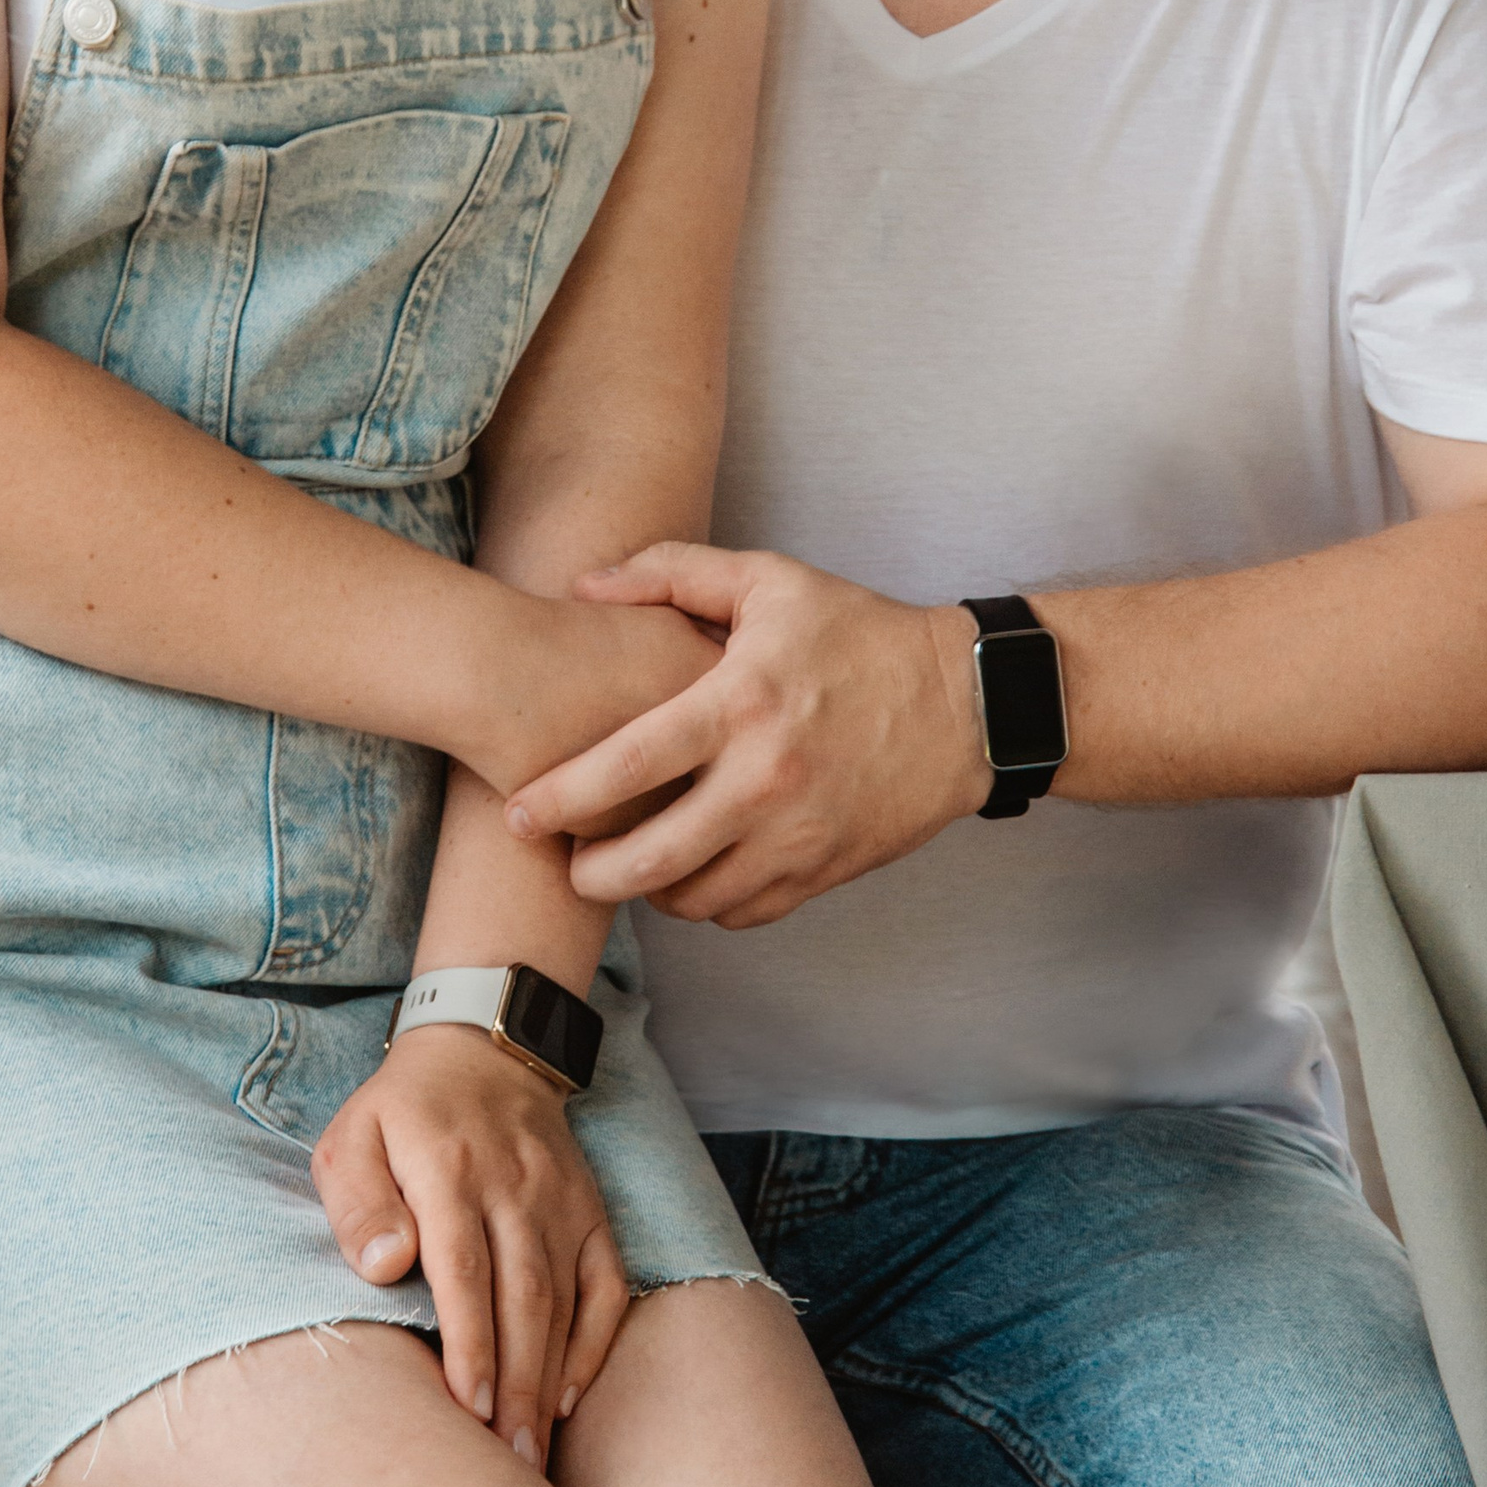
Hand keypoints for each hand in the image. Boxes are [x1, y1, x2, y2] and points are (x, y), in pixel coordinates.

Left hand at [310, 1024, 628, 1468]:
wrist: (483, 1048)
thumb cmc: (401, 1112)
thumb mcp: (351, 1139)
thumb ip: (359, 1204)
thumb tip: (385, 1266)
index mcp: (449, 1172)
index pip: (465, 1271)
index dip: (470, 1345)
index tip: (470, 1411)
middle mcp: (514, 1188)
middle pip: (523, 1298)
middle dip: (519, 1387)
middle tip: (510, 1464)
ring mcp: (561, 1200)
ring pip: (565, 1300)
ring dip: (552, 1380)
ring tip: (536, 1454)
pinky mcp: (589, 1209)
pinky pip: (607, 1282)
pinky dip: (598, 1340)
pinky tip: (575, 1394)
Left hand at [504, 546, 991, 925]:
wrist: (966, 702)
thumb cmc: (859, 633)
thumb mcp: (769, 582)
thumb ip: (672, 574)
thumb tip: (585, 586)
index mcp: (740, 704)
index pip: (628, 767)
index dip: (562, 798)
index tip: (521, 813)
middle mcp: (766, 780)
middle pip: (650, 859)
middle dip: (592, 873)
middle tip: (567, 862)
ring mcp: (799, 835)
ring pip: (695, 899)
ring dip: (650, 891)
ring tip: (630, 865)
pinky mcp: (827, 870)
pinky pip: (745, 912)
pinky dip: (709, 904)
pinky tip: (695, 874)